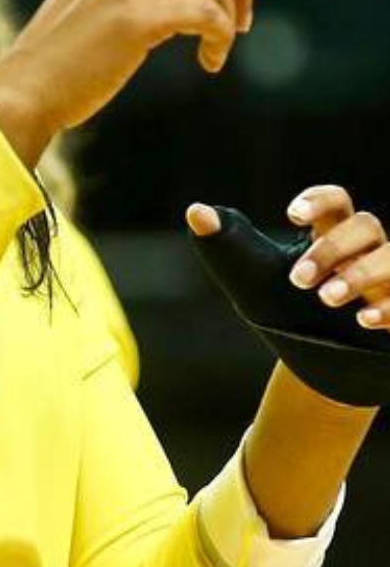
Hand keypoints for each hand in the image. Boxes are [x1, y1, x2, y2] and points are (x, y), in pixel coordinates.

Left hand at [188, 188, 389, 330]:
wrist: (311, 366)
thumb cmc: (281, 308)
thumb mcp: (250, 276)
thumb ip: (227, 242)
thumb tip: (195, 213)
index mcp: (328, 235)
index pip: (336, 202)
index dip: (319, 200)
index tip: (290, 215)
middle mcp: (364, 254)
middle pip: (365, 227)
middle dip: (332, 248)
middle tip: (297, 280)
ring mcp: (386, 284)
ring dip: (362, 274)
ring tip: (327, 297)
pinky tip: (363, 320)